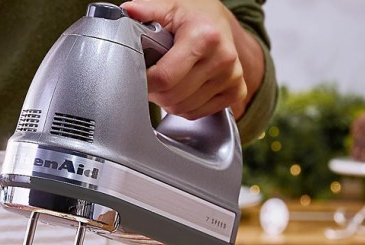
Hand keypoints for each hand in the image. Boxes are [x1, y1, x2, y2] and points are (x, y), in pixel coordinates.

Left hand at [122, 0, 260, 118]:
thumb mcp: (170, 7)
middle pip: (173, 97)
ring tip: (168, 81)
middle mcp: (222, 58)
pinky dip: (184, 107)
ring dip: (168, 100)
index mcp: (204, 37)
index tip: (138, 75)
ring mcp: (232, 77)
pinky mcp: (236, 91)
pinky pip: (197, 113)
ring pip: (183, 109)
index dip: (144, 81)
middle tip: (152, 77)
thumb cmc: (195, 16)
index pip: (165, 77)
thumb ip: (147, 10)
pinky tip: (183, 89)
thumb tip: (128, 11)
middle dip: (155, 91)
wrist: (220, 22)